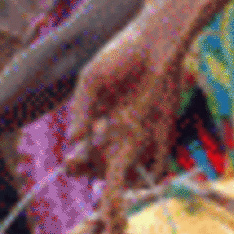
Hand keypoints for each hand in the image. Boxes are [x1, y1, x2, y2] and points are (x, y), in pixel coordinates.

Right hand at [66, 4, 183, 180]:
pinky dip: (153, 173)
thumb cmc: (121, 54)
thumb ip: (82, 109)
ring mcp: (141, 132)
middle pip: (103, 166)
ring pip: (129, 169)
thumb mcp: (93, 79)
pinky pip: (159, 158)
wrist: (157, 41)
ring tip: (115, 191)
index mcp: (97, 120)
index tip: (70, 162)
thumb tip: (72, 140)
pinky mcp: (163, 129)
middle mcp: (118, 130)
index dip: (76, 163)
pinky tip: (143, 178)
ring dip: (122, 185)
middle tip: (92, 180)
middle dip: (93, 176)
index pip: (83, 151)